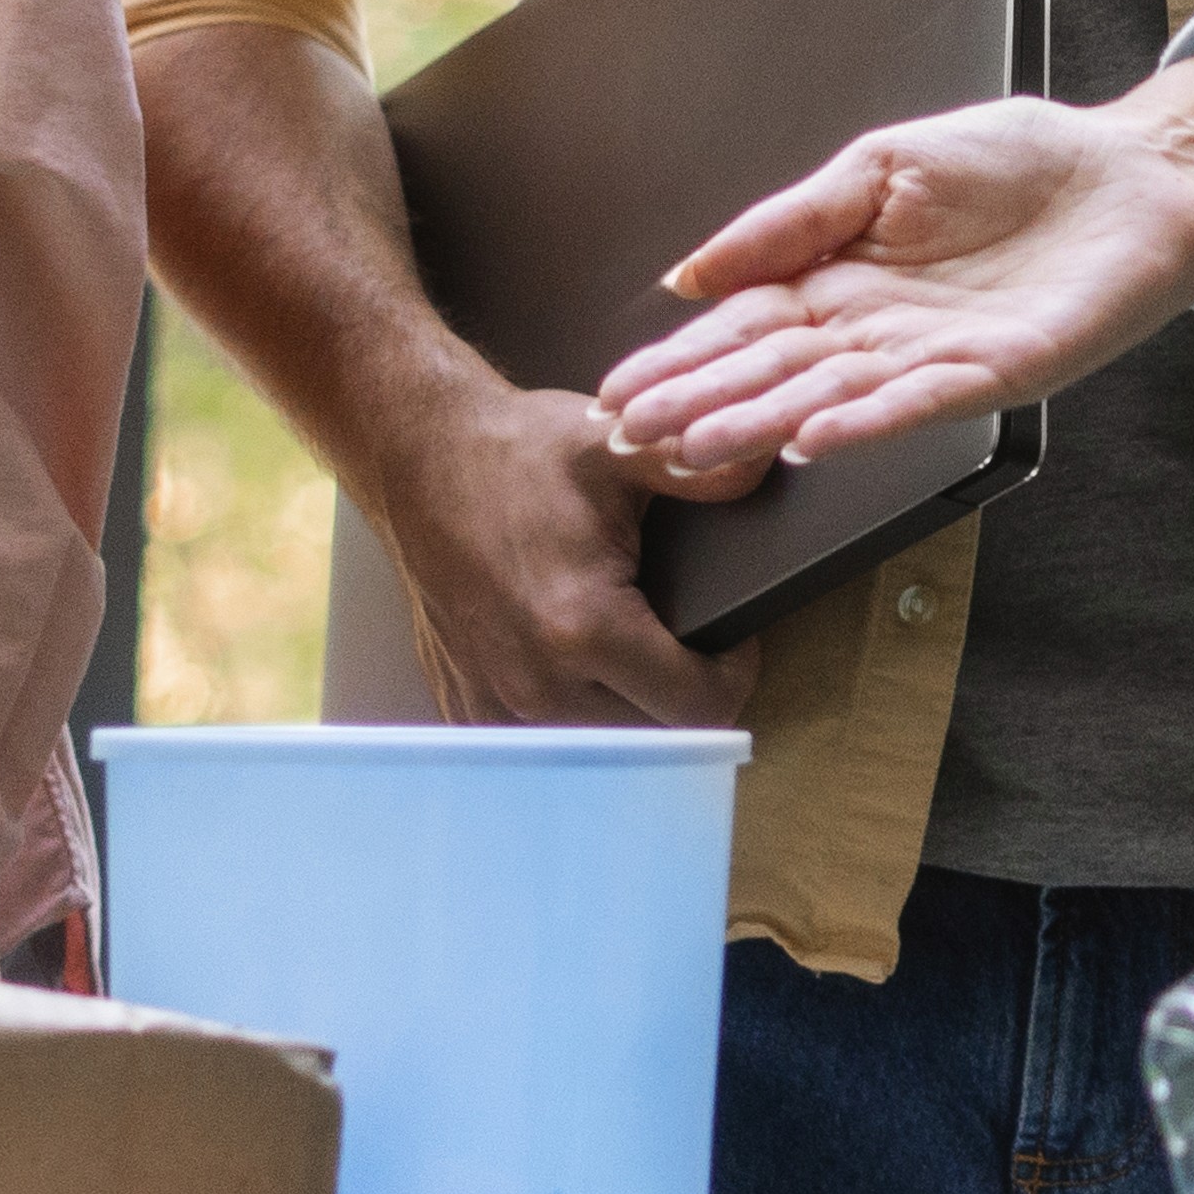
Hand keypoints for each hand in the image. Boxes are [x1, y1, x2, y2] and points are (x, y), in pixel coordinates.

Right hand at [357, 377, 734, 728]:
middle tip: (688, 640)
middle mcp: (536, 683)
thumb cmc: (520, 452)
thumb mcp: (620, 448)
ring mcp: (493, 701)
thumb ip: (702, 468)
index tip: (731, 639)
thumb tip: (772, 464)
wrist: (420, 455)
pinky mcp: (463, 703)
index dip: (733, 675)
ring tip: (636, 650)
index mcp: (584, 627)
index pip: (698, 708)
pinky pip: (540, 740)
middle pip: (653, 736)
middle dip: (683, 694)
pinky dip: (571, 714)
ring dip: (628, 709)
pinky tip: (577, 665)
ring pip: (598, 746)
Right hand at [604, 91, 1193, 488]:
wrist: (1137, 170)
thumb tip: (689, 271)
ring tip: (700, 447)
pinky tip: (816, 438)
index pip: (745, 327)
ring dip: (765, 424)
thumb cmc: (1022, 162)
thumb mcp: (881, 166)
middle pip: (775, 373)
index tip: (618, 393)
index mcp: (842, 280)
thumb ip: (788, 221)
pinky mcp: (998, 371)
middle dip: (702, 403)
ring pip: (833, 398)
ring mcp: (935, 357)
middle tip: (633, 437)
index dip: (682, 359)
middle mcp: (879, 331)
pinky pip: (922, 402)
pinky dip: (867, 421)